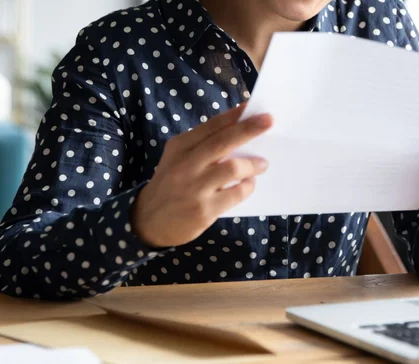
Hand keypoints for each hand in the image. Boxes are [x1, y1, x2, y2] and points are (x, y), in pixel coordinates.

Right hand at [132, 105, 271, 247]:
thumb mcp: (178, 159)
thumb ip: (203, 146)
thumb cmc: (172, 183)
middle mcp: (186, 165)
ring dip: (253, 164)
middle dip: (249, 129)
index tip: (253, 106)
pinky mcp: (204, 210)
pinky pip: (236, 193)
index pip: (211, 126)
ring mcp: (195, 188)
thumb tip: (241, 132)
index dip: (234, 115)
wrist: (149, 221)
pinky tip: (249, 184)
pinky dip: (248, 186)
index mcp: (180, 147)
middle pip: (223, 142)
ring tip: (263, 164)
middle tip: (269, 121)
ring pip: (233, 168)